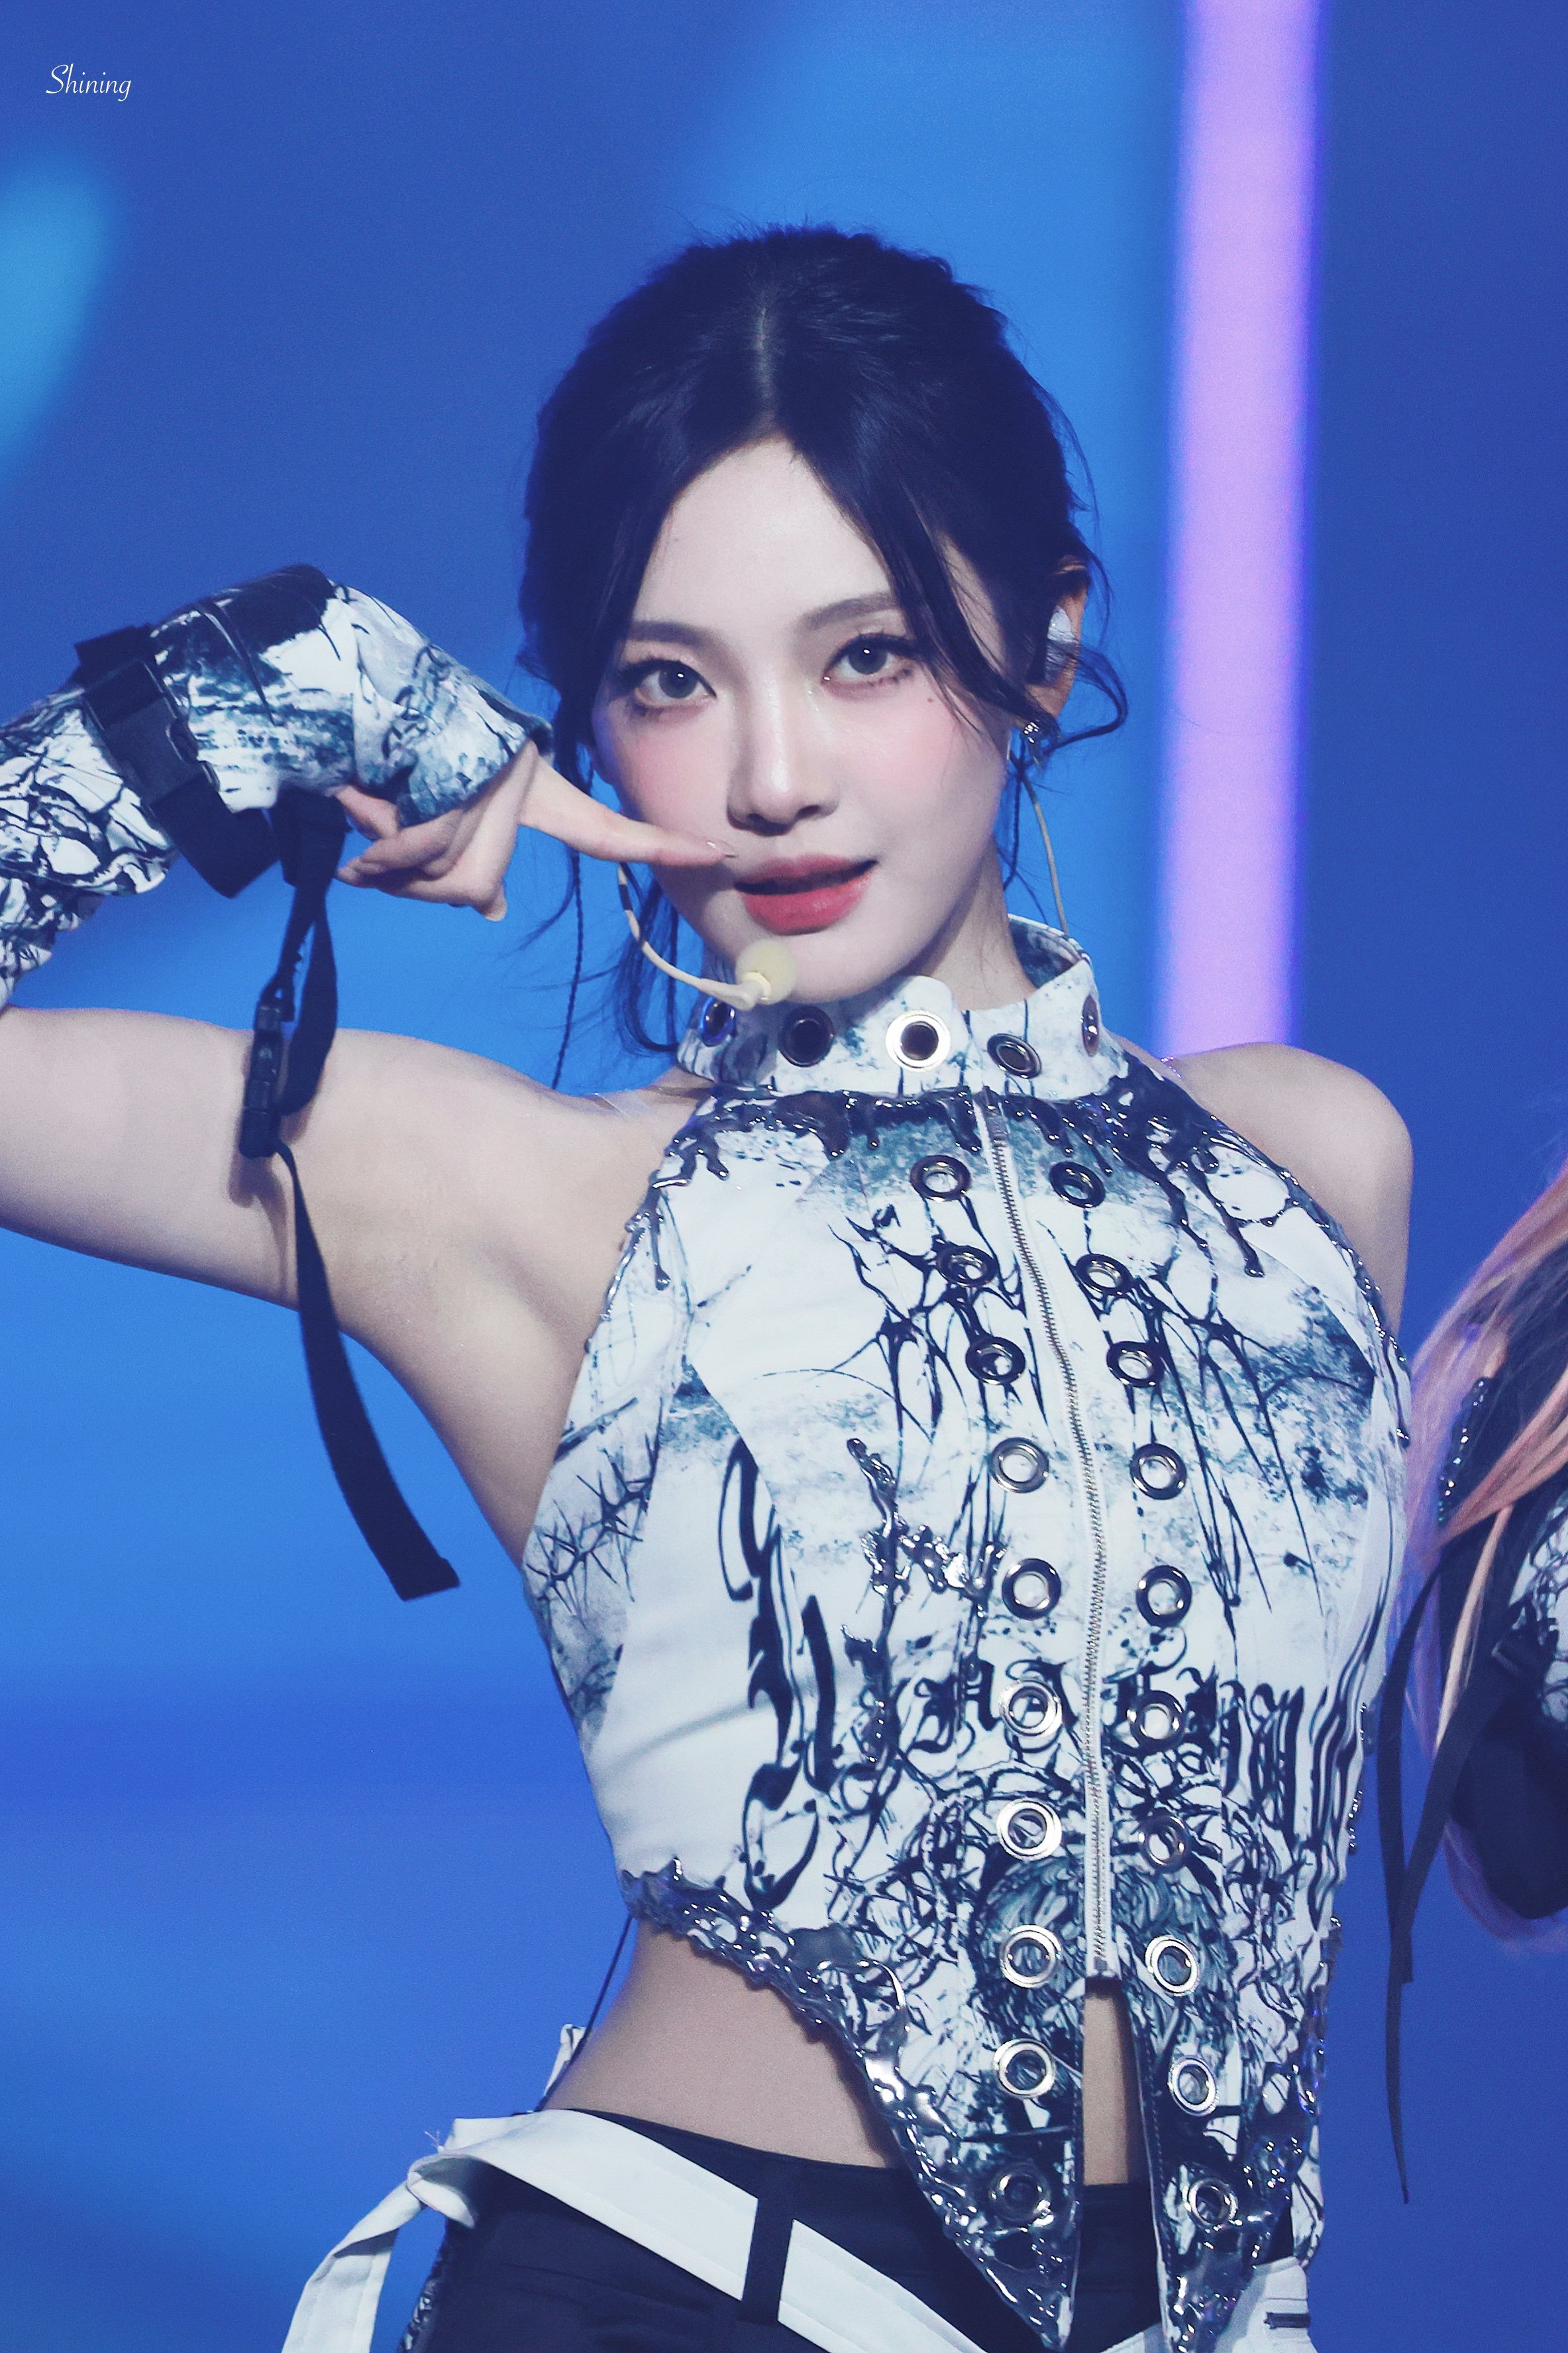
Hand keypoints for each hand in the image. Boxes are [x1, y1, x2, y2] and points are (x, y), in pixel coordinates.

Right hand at [335, 740, 721, 919]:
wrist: (341, 690)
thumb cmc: (388, 758)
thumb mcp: (435, 823)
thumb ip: (468, 865)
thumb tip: (491, 912)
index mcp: (532, 788)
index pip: (605, 830)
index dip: (659, 845)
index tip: (721, 855)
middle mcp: (518, 778)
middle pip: (480, 883)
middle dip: (420, 882)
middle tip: (372, 862)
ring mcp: (482, 771)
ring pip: (446, 875)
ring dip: (388, 859)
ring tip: (363, 809)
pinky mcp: (443, 766)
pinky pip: (408, 851)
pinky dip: (372, 846)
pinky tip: (350, 800)